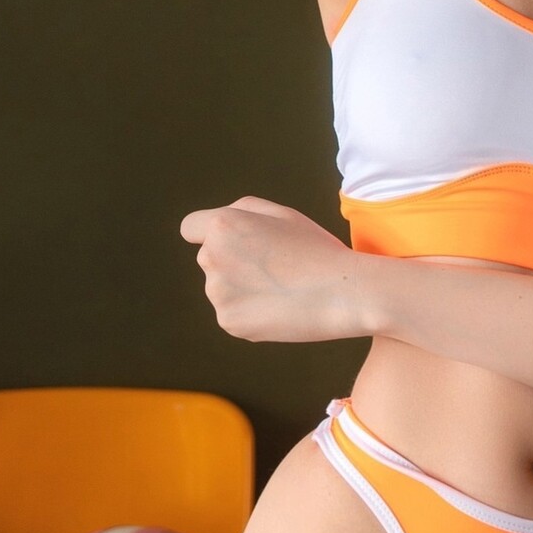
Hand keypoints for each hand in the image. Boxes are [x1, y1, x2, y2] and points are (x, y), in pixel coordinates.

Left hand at [178, 194, 367, 343]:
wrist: (341, 293)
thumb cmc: (316, 248)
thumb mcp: (282, 213)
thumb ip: (243, 211)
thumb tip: (217, 226)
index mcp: (223, 226)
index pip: (190, 227)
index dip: (209, 233)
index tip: (229, 242)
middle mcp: (212, 258)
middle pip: (210, 258)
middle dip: (233, 260)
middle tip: (274, 265)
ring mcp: (218, 294)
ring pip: (221, 287)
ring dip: (241, 287)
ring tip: (280, 288)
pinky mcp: (229, 322)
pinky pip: (233, 313)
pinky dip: (250, 312)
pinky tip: (278, 307)